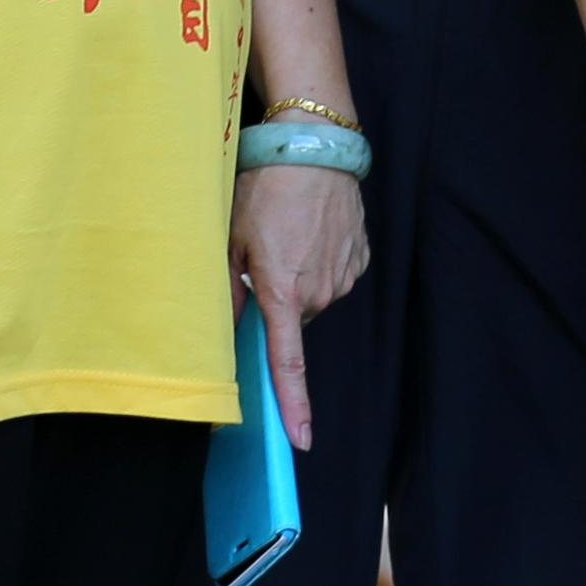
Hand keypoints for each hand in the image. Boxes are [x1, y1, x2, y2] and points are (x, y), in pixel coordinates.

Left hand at [232, 164, 370, 447]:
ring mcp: (344, 274)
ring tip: (286, 234)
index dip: (292, 405)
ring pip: (314, 297)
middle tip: (259, 260)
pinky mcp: (359, 256)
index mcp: (283, 294)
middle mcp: (320, 293)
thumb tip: (227, 330)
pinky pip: (334, 274)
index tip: (300, 440)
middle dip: (276, 304)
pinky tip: (309, 230)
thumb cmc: (265, 189)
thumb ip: (228, 294)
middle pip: (293, 322)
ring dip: (298, 280)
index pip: (288, 364)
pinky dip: (320, 262)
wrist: (313, 145)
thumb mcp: (231, 240)